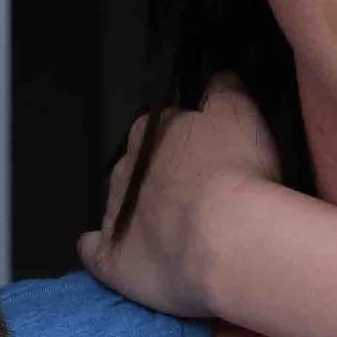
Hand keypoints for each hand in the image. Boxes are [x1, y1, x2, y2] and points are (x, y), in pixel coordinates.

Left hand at [77, 81, 281, 320]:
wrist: (225, 239)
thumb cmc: (236, 170)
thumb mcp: (241, 113)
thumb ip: (224, 92)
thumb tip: (217, 77)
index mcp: (152, 132)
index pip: (162, 127)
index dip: (185, 141)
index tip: (206, 154)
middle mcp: (125, 168)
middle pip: (138, 166)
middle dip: (157, 176)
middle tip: (192, 193)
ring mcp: (113, 215)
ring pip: (117, 205)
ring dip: (134, 210)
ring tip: (166, 228)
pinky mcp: (112, 259)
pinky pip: (95, 251)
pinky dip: (97, 249)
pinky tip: (107, 251)